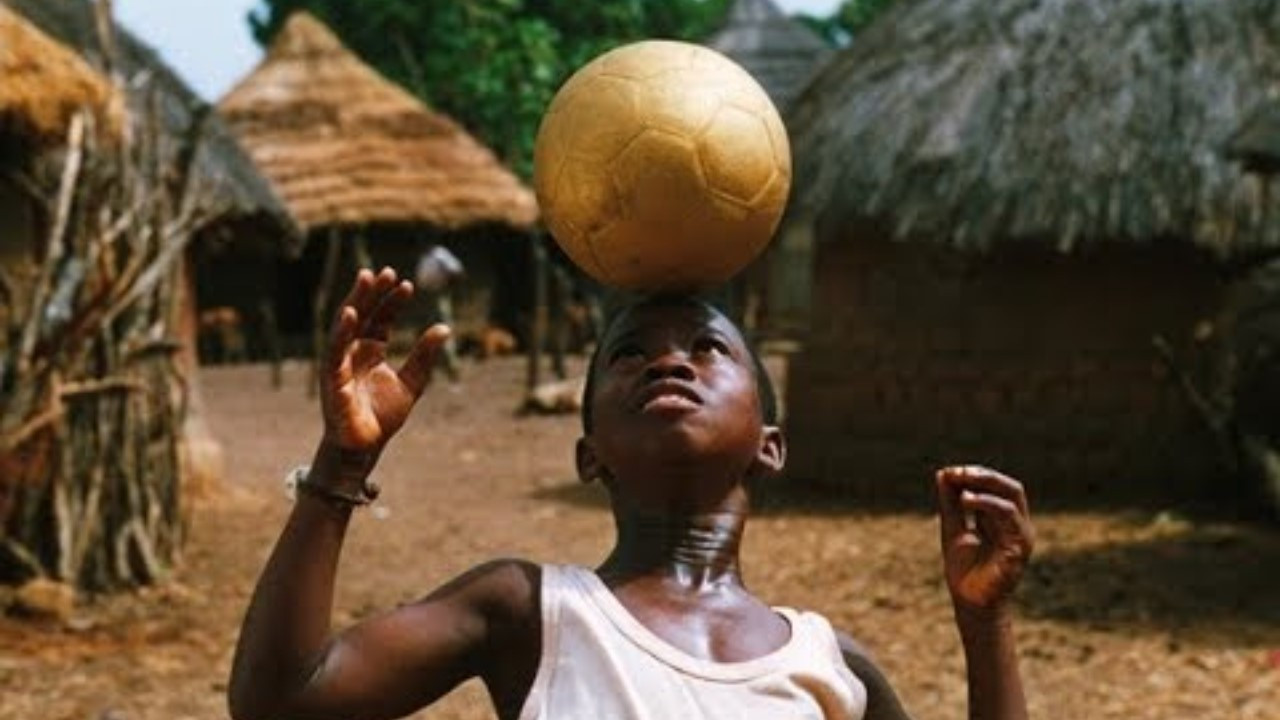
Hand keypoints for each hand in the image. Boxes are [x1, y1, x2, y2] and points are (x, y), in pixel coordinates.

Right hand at [320, 268, 450, 455]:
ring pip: (346, 325)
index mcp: (371, 351)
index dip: (392, 301)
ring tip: (366, 278)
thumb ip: (424, 356)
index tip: (407, 284)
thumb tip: (445, 327)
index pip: (380, 318)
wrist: (366, 447)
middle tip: (386, 271)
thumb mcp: (412, 383)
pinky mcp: (332, 377)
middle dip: (372, 292)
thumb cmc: (383, 417)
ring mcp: (341, 362)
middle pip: (362, 314)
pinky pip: (334, 350)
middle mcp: (353, 352)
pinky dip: (341, 331)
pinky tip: (350, 313)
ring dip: (355, 300)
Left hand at [936, 466, 1033, 617]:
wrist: (969, 602)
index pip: (995, 487)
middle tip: (958, 471)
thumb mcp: (952, 528)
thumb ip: (949, 503)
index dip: (974, 475)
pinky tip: (966, 501)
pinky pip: (1009, 516)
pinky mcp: (1020, 547)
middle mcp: (1015, 524)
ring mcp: (1021, 535)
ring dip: (984, 486)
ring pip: (1011, 497)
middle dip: (983, 475)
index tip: (948, 472)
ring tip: (960, 486)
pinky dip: (988, 504)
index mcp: (1001, 518)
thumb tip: (943, 473)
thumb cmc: (964, 569)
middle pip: (1009, 487)